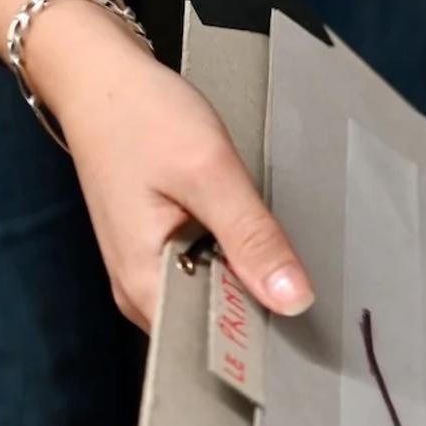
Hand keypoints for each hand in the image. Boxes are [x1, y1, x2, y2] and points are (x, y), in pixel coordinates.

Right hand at [0, 0, 313, 329]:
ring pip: (217, 302)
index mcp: (145, 284)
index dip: (264, 348)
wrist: (98, 77)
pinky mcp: (162, 251)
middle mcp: (141, 291)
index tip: (316, 343)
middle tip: (327, 309)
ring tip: (306, 280)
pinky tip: (271, 254)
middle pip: (218, 329)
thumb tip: (294, 301)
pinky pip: (210, 276)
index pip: (213, 347)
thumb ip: (250, 238)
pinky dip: (241, 268)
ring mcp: (150, 272)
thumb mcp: (208, 172)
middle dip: (267, 319)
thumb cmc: (143, 117)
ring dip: (257, 291)